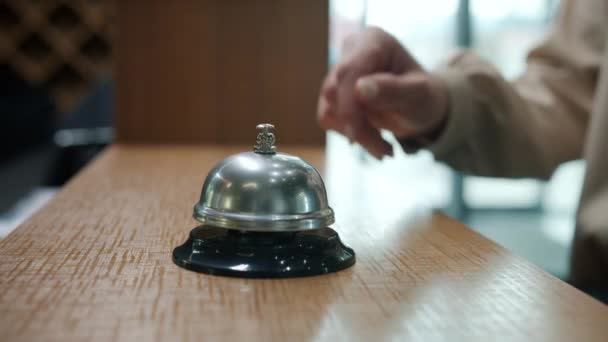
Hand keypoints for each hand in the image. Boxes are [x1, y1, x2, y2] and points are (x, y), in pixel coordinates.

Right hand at [317, 27, 448, 158]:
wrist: (420, 108)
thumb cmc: (424, 97)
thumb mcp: (418, 95)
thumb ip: (392, 89)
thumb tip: (359, 87)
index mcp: (373, 42)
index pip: (348, 71)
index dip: (349, 104)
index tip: (357, 132)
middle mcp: (351, 52)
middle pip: (335, 91)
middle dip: (357, 125)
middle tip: (383, 149)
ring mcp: (339, 72)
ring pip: (329, 108)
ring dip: (355, 134)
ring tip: (382, 145)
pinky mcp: (333, 93)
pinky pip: (328, 117)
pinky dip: (349, 134)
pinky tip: (371, 138)